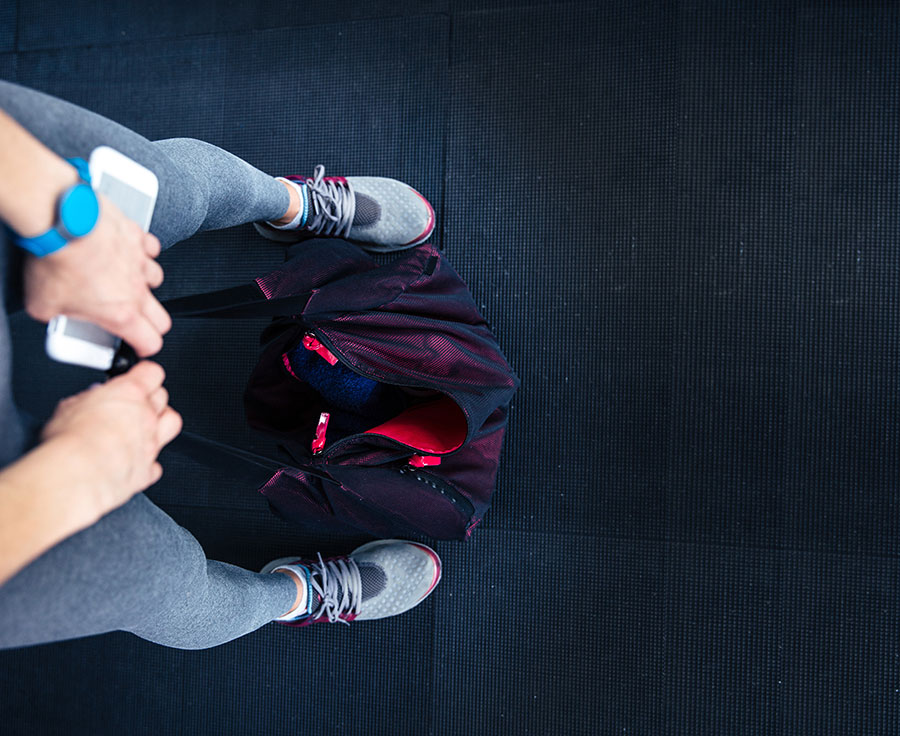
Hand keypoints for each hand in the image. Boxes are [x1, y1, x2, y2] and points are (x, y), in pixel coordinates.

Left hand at [23, 194, 170, 356]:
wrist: (62, 220)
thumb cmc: (57, 260)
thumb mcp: (42, 305)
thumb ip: (55, 316)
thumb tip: (49, 313)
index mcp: (121, 312)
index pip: (150, 342)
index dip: (144, 348)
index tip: (136, 347)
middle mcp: (136, 288)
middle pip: (162, 318)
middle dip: (150, 323)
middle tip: (132, 320)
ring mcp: (140, 260)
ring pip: (157, 280)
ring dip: (143, 283)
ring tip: (123, 280)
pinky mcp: (135, 235)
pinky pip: (150, 247)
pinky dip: (141, 250)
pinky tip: (125, 250)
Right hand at [41, 362, 181, 516]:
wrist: (79, 475)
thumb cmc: (72, 440)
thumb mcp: (69, 406)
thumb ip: (86, 399)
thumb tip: (89, 399)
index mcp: (130, 393)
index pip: (151, 372)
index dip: (145, 373)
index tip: (138, 374)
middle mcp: (146, 417)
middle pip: (162, 397)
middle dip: (150, 396)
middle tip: (133, 402)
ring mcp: (151, 443)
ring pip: (172, 423)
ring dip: (161, 422)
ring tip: (142, 426)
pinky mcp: (147, 470)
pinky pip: (156, 462)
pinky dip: (148, 460)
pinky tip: (133, 460)